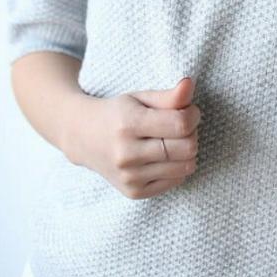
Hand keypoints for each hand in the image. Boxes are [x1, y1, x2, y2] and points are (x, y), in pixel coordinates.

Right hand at [64, 76, 200, 198]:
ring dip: (187, 152)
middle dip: (191, 133)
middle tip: (179, 126)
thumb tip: (190, 84)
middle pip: (186, 148)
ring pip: (185, 167)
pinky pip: (176, 181)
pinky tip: (163, 157)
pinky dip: (177, 167)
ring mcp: (129, 177)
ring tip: (172, 141)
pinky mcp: (134, 192)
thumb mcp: (141, 98)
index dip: (193, 115)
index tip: (190, 110)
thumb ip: (169, 95)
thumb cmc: (118, 113)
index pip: (180, 124)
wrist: (83, 138)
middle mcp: (126, 154)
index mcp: (128, 124)